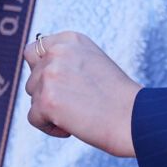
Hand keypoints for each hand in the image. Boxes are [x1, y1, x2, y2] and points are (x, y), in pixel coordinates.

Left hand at [25, 32, 141, 157]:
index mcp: (69, 39)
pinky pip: (34, 118)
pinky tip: (71, 128)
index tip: (61, 86)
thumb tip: (36, 72)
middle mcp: (57, 52)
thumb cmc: (117, 97)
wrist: (134, 118)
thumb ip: (64, 60)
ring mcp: (50, 75)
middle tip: (76, 104)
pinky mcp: (46, 100)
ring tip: (78, 115)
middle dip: (48, 94)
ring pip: (33, 98)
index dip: (42, 72)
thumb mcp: (91, 62)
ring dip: (49, 111)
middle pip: (32, 78)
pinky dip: (49, 128)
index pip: (33, 51)